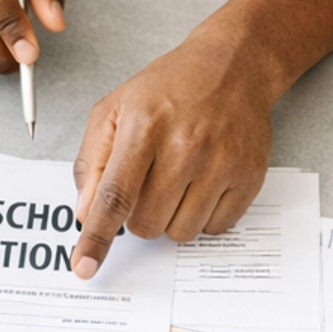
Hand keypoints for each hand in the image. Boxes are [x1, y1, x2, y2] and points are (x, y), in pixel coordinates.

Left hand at [71, 24, 274, 276]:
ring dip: (171, 218)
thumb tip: (86, 213)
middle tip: (148, 184)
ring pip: (180, 233)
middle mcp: (185, 146)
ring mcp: (221, 163)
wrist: (232, 65)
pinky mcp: (249, 176)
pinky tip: (201, 183)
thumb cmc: (169, 87)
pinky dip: (202, 216)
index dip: (96, 237)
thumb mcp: (114, 109)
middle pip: (147, 224)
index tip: (84, 266)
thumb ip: (92, 161)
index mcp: (143, 126)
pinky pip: (215, 229)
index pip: (115, 196)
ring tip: (177, 180)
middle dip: (139, 216)